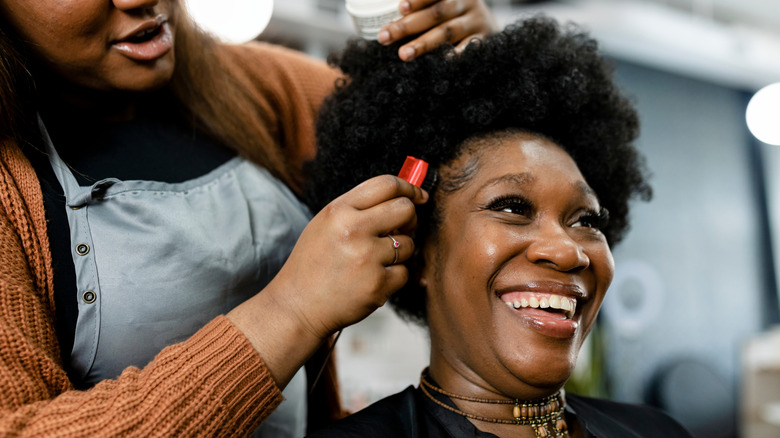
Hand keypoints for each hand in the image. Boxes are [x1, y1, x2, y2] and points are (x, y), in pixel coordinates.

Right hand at [228, 175, 426, 386]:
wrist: (296, 306)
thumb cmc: (313, 265)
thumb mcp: (326, 225)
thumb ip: (359, 209)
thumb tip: (403, 198)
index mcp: (339, 211)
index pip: (386, 184)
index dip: (408, 188)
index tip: (418, 196)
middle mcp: (353, 230)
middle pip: (405, 210)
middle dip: (410, 219)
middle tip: (401, 230)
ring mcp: (367, 258)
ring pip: (409, 244)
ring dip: (399, 253)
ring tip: (374, 262)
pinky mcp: (377, 285)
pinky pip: (404, 272)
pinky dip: (393, 277)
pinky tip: (371, 280)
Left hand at [378, 0, 498, 60]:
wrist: (490, 28)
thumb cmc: (454, 16)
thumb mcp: (442, 4)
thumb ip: (422, 9)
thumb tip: (388, 24)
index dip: (417, 0)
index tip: (400, 8)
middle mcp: (465, 2)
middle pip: (435, 13)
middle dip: (407, 26)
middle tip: (384, 37)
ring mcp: (476, 21)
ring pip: (447, 32)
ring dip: (423, 43)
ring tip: (403, 54)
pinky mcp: (483, 40)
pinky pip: (467, 48)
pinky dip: (454, 55)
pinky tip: (439, 61)